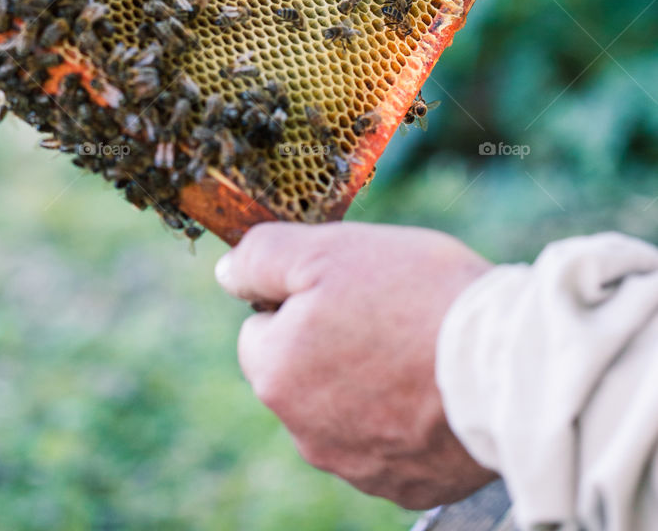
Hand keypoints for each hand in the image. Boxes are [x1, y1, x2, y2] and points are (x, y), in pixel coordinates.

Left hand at [215, 221, 495, 508]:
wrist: (508, 365)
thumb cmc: (415, 297)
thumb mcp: (327, 249)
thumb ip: (262, 257)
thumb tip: (228, 272)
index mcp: (275, 374)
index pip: (261, 328)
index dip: (299, 299)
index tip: (346, 287)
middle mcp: (304, 433)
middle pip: (300, 372)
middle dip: (330, 343)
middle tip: (386, 312)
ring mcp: (356, 468)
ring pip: (343, 409)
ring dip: (367, 381)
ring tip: (418, 347)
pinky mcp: (406, 487)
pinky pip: (390, 444)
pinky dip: (405, 417)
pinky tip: (435, 388)